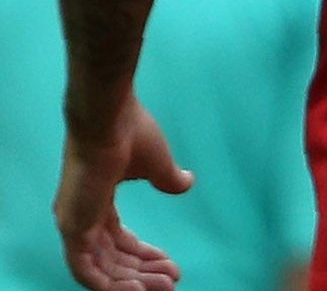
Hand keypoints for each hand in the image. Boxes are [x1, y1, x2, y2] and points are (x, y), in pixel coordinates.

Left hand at [54, 95, 190, 290]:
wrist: (110, 119)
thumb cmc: (131, 134)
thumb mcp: (157, 164)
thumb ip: (169, 178)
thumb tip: (186, 183)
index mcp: (97, 201)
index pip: (118, 239)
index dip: (144, 254)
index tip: (171, 263)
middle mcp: (82, 217)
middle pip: (112, 258)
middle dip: (144, 272)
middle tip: (172, 282)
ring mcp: (74, 225)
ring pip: (102, 269)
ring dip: (133, 282)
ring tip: (164, 287)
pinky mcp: (72, 229)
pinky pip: (86, 271)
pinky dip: (109, 285)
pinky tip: (136, 290)